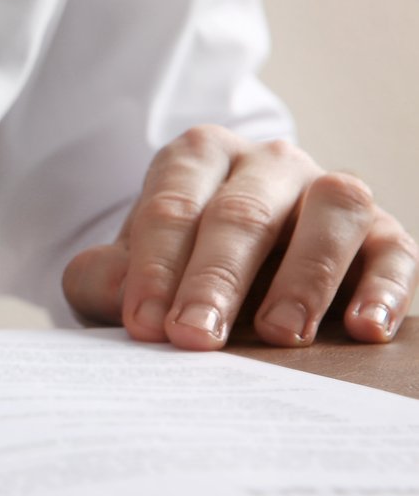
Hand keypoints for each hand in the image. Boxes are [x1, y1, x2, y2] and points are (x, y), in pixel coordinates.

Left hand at [62, 125, 415, 348]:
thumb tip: (127, 304)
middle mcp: (267, 163)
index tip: (145, 326)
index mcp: (198, 157)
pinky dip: (385, 288)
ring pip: (331, 211)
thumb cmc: (172, 268)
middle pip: (243, 212)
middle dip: (217, 280)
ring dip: (305, 276)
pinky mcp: (383, 232)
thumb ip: (106, 281)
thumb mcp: (125, 272)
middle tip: (195, 337)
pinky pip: (394, 251)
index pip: (173, 205)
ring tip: (279, 335)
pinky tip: (364, 329)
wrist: (232, 274)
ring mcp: (328, 190)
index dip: (155, 267)